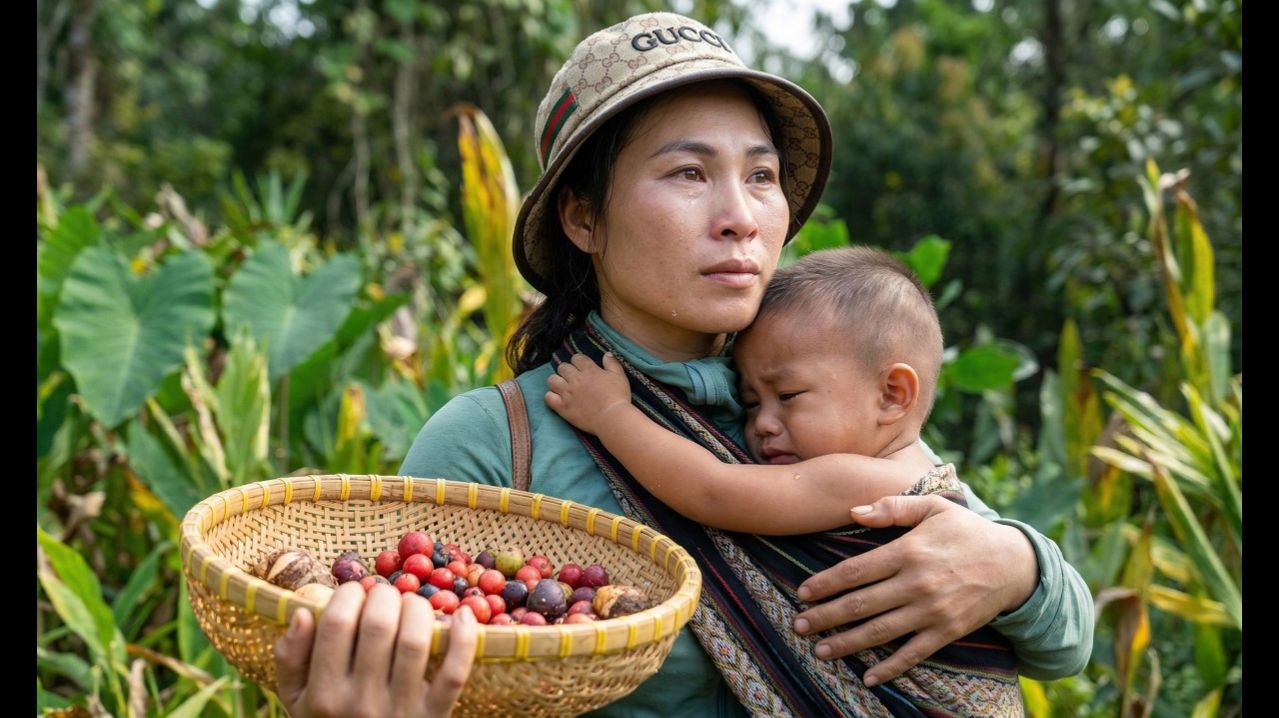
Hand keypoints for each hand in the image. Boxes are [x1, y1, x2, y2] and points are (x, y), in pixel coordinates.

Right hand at [273, 582, 478, 716]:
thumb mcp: (296, 700)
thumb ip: (290, 659)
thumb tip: (302, 614)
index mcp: (323, 695)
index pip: (335, 624)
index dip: (348, 594)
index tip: (354, 593)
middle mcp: (361, 702)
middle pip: (378, 625)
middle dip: (383, 596)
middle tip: (384, 598)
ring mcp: (401, 710)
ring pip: (414, 641)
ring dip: (417, 608)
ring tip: (410, 606)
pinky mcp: (435, 715)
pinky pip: (454, 672)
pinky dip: (464, 638)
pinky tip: (463, 614)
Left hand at [545, 352, 632, 433]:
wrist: (612, 418)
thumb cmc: (618, 397)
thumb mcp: (620, 376)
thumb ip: (612, 363)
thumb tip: (606, 354)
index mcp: (589, 370)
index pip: (577, 358)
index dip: (578, 361)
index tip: (582, 367)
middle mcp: (575, 379)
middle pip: (563, 367)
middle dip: (567, 370)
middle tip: (572, 378)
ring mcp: (567, 393)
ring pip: (552, 380)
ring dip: (556, 381)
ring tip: (562, 387)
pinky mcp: (563, 407)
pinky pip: (548, 397)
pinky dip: (551, 396)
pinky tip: (557, 399)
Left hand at [791, 495, 1037, 686]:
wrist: (1014, 563)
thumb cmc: (966, 530)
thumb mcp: (932, 507)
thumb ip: (892, 507)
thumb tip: (853, 512)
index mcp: (908, 551)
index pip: (856, 570)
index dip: (826, 583)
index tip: (803, 593)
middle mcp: (917, 583)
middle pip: (860, 604)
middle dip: (826, 616)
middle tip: (798, 625)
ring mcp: (932, 611)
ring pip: (880, 631)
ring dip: (847, 643)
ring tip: (820, 650)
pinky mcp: (947, 632)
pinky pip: (913, 654)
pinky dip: (890, 668)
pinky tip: (867, 676)